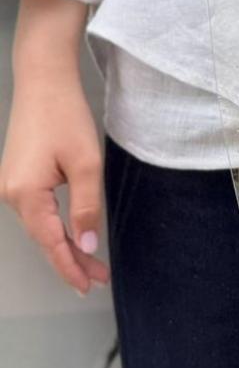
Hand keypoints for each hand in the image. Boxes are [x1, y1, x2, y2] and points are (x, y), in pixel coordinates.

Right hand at [1, 0, 108, 295]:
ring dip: (64, 243)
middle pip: (43, 238)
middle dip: (71, 260)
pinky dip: (55, 225)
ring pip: (39, 226)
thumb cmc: (66, 116)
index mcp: (25, 195)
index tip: (90, 286)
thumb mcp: (86, 163)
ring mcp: (9, 186)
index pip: (51, 243)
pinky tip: (71, 233)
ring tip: (92, 262)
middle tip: (99, 278)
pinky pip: (36, 210)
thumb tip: (86, 245)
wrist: (44, 80)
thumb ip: (86, 206)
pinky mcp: (16, 176)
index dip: (71, 267)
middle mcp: (10, 195)